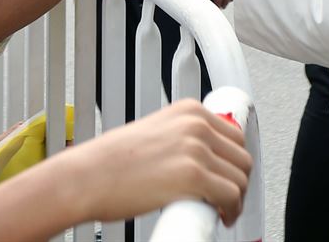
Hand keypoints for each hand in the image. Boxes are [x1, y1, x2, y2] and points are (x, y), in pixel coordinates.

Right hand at [72, 99, 251, 224]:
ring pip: (240, 177)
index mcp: (189, 111)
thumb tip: (204, 156)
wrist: (87, 177)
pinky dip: (231, 210)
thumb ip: (183, 137)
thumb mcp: (157, 132)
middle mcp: (196, 125)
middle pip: (241, 155)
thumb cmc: (112, 161)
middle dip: (238, 179)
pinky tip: (220, 216)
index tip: (230, 175)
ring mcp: (196, 148)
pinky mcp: (193, 176)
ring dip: (236, 198)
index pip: (233, 134)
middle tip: (227, 197)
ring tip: (222, 210)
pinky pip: (231, 196)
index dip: (234, 161)